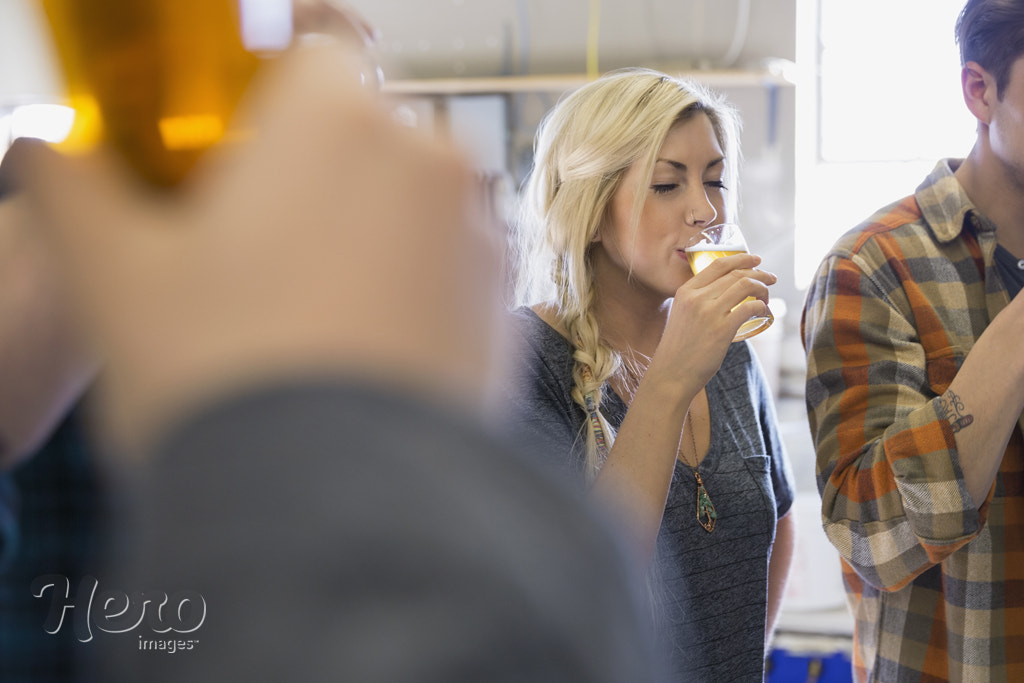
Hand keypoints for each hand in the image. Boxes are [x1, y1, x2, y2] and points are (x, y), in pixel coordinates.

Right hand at [17, 42, 498, 451]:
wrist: (337, 514)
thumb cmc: (224, 382)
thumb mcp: (115, 278)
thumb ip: (72, 191)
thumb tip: (41, 152)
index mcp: (334, 117)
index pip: (316, 48)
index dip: (278, 86)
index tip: (251, 140)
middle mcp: (429, 159)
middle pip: (370, 129)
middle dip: (322, 167)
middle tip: (264, 245)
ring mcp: (483, 234)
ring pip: (420, 198)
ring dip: (376, 227)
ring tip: (316, 310)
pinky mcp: (510, 307)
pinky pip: (457, 266)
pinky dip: (421, 284)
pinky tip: (369, 348)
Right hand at [652, 253, 774, 390]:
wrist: (671, 373)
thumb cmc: (678, 349)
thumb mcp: (682, 315)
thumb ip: (697, 302)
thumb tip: (722, 295)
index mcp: (685, 291)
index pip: (717, 265)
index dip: (741, 258)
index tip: (755, 260)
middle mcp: (696, 298)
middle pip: (735, 274)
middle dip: (758, 273)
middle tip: (770, 278)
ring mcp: (709, 313)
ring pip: (745, 286)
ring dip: (763, 288)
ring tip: (767, 297)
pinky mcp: (722, 329)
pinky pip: (750, 307)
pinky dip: (762, 306)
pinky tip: (764, 311)